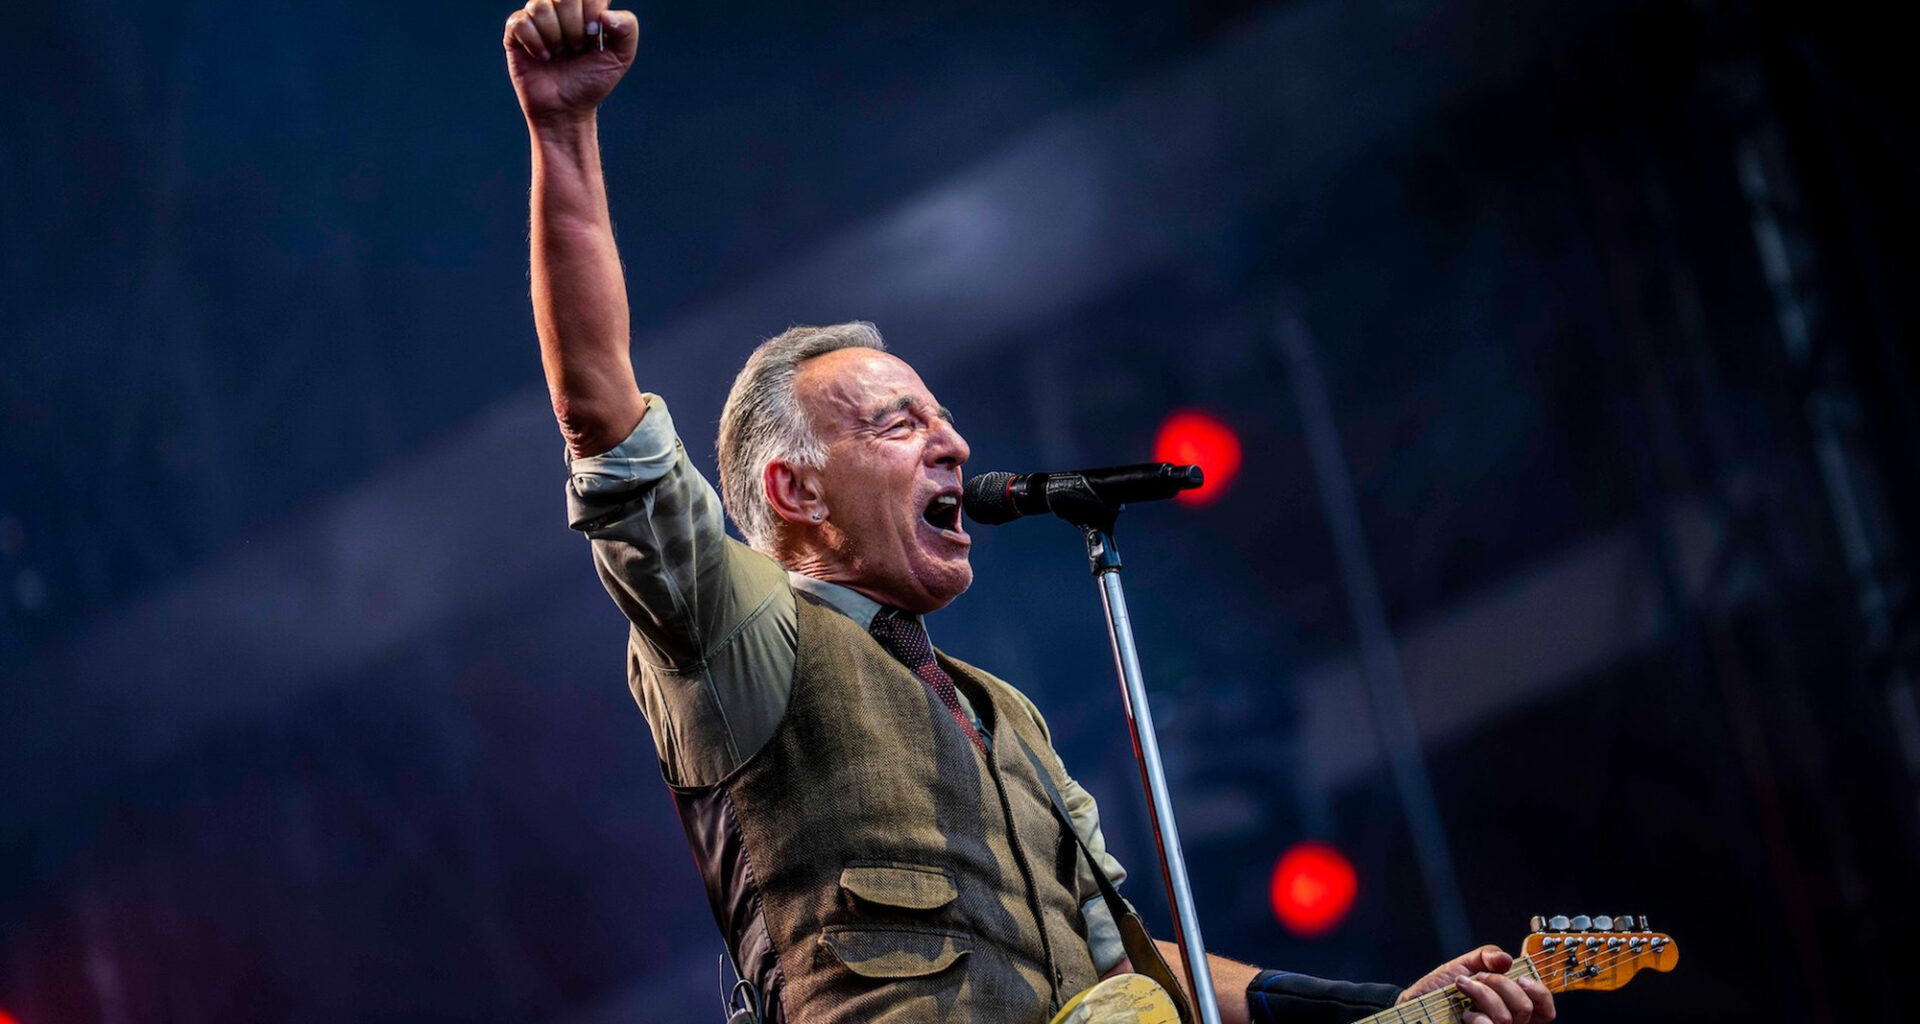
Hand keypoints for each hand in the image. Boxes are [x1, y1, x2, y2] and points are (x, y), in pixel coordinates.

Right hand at [503, 0, 638, 129]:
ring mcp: (536, 17)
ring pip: (540, 6)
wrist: (566, 109)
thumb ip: (627, 28)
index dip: (592, 13)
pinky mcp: (515, 31)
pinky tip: (542, 57)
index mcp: (586, 7)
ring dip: (554, 37)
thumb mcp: (621, 58)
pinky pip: (521, 22)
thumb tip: (604, 14)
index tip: (593, 37)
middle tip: (575, 48)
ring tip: (559, 54)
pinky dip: (535, 44)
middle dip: (573, 27)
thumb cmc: (592, 81)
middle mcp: (559, 7)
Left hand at [1398, 945, 1554, 1023]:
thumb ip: (1487, 956)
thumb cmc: (1440, 989)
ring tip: (1464, 988)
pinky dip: (1476, 1015)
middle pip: (1525, 1008)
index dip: (1540, 993)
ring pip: (1506, 1017)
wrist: (1414, 1003)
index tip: (1520, 977)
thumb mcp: (1465, 964)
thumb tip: (1507, 959)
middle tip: (1479, 978)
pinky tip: (1463, 1014)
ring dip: (1482, 994)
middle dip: (1501, 985)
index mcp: (1511, 1007)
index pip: (1544, 1009)